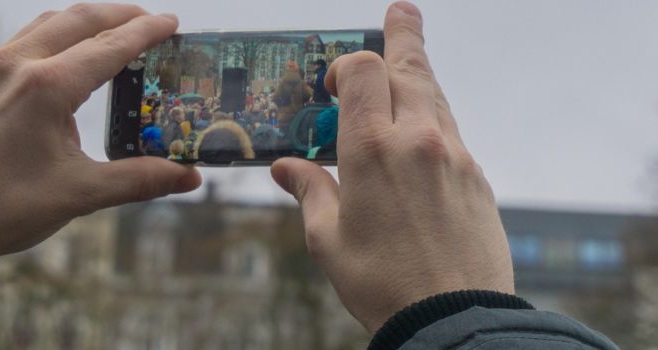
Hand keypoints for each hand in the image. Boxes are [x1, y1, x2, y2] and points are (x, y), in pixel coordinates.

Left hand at [0, 4, 200, 276]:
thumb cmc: (0, 209)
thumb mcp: (79, 194)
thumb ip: (139, 179)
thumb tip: (188, 176)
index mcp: (45, 87)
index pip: (110, 46)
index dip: (147, 33)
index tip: (172, 23)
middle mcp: (15, 64)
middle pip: (79, 19)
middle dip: (120, 15)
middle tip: (151, 22)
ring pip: (47, 23)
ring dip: (85, 22)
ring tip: (114, 33)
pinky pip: (23, 41)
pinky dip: (55, 37)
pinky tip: (66, 60)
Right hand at [271, 1, 513, 332]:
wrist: (453, 319)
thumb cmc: (381, 283)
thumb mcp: (328, 239)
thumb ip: (309, 191)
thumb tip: (285, 168)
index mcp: (372, 150)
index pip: (364, 69)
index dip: (346, 64)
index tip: (334, 84)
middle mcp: (418, 140)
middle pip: (411, 65)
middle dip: (402, 34)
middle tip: (401, 9)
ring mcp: (454, 156)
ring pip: (436, 94)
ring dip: (417, 75)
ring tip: (408, 60)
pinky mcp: (475, 177)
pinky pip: (450, 131)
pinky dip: (432, 119)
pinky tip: (418, 138)